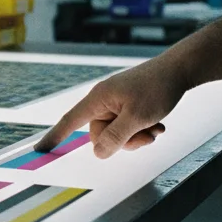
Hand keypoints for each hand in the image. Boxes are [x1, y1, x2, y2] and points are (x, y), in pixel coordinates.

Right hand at [35, 57, 190, 158]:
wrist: (180, 69)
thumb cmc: (158, 88)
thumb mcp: (137, 118)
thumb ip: (116, 137)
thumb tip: (98, 153)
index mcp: (99, 99)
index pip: (70, 120)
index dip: (55, 136)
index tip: (40, 150)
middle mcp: (104, 100)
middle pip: (100, 133)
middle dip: (123, 140)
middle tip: (146, 136)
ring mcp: (116, 101)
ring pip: (117, 131)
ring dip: (137, 135)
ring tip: (155, 128)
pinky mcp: (128, 103)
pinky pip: (127, 124)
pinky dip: (142, 128)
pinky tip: (157, 124)